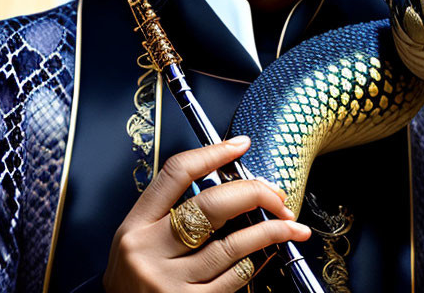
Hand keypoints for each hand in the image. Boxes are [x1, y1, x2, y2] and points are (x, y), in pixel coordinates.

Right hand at [103, 136, 311, 291]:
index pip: (176, 173)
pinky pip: (234, 277)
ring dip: (270, 230)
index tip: (240, 145)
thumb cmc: (133, 286)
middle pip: (211, 205)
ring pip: (232, 244)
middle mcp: (149, 252)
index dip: (213, 153)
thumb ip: (168, 216)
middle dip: (253, 193)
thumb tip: (225, 188)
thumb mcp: (138, 244)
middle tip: (276, 193)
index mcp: (135, 227)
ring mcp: (169, 282)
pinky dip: (256, 261)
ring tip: (290, 224)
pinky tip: (268, 253)